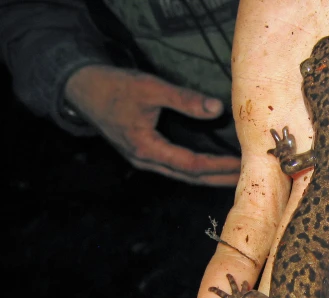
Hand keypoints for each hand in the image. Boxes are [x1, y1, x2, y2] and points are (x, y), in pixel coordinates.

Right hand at [64, 65, 240, 185]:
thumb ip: (183, 99)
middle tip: (247, 179)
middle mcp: (146, 161)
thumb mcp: (150, 89)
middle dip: (219, 178)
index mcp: (147, 149)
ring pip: (182, 175)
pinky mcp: (144, 153)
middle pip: (190, 177)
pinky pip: (175, 167)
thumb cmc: (114, 87)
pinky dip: (195, 169)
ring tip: (234, 176)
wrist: (81, 89)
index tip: (241, 166)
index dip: (218, 167)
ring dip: (209, 177)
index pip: (192, 165)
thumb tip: (217, 109)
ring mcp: (144, 160)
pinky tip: (210, 166)